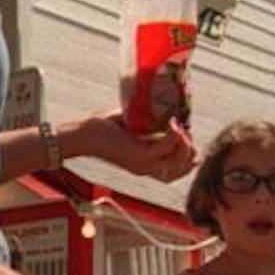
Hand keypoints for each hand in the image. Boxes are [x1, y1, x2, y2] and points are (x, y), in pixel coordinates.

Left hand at [67, 111, 197, 182]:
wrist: (83, 134)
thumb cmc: (104, 127)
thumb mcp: (135, 124)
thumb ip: (151, 120)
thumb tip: (167, 101)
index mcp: (146, 164)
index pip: (177, 172)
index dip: (189, 158)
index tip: (189, 138)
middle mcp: (147, 168)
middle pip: (182, 170)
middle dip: (191, 150)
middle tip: (185, 131)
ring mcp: (144, 164)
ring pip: (179, 161)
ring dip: (185, 142)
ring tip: (179, 125)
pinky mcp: (139, 156)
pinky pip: (167, 148)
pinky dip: (174, 134)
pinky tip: (172, 122)